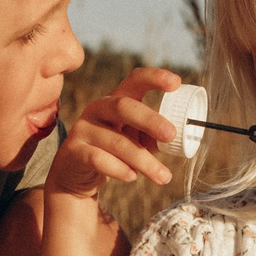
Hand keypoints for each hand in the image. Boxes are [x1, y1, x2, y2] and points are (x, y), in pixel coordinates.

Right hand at [45, 66, 182, 198]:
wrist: (75, 175)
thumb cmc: (113, 153)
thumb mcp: (136, 141)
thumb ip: (154, 138)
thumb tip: (181, 139)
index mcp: (117, 100)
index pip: (134, 80)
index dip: (155, 78)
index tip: (176, 83)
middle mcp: (98, 108)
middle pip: (124, 107)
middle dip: (150, 120)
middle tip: (171, 135)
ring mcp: (83, 128)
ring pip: (117, 142)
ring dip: (144, 161)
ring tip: (163, 177)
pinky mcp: (74, 151)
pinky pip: (99, 159)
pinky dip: (119, 169)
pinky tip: (132, 177)